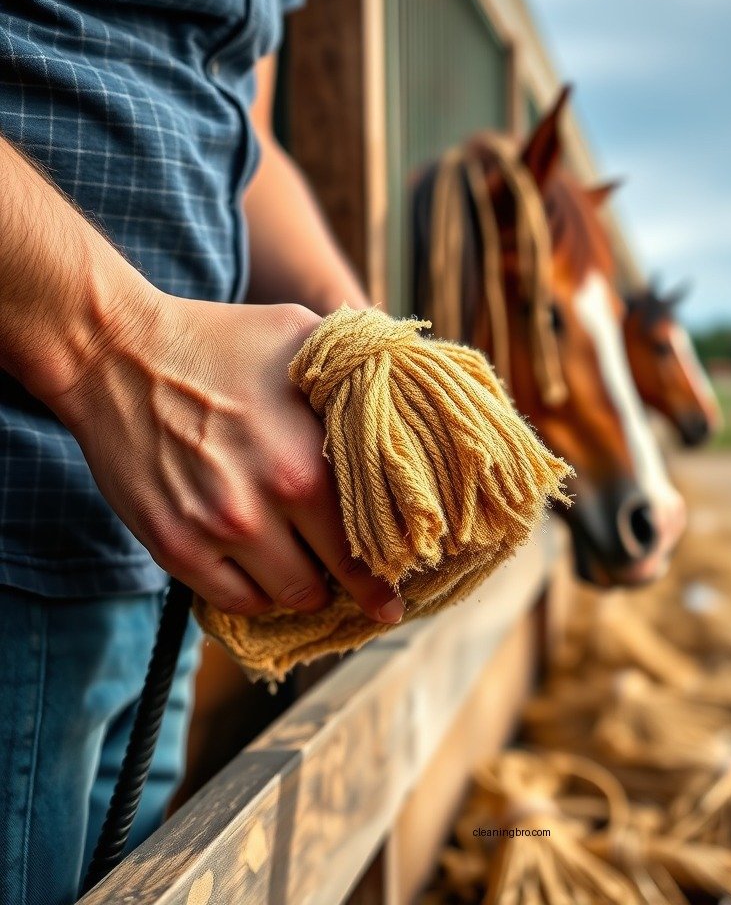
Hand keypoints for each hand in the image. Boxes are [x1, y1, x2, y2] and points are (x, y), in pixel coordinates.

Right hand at [50, 290, 402, 620]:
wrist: (116, 353)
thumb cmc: (221, 340)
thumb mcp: (302, 336)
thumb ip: (359, 370)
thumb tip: (409, 388)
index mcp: (307, 463)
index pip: (370, 542)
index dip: (387, 572)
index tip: (395, 596)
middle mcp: (264, 506)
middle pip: (330, 580)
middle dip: (349, 585)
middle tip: (358, 584)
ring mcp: (214, 531)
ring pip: (284, 597)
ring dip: (302, 587)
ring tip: (307, 566)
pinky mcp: (172, 545)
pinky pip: (231, 600)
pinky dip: (255, 593)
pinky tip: (262, 570)